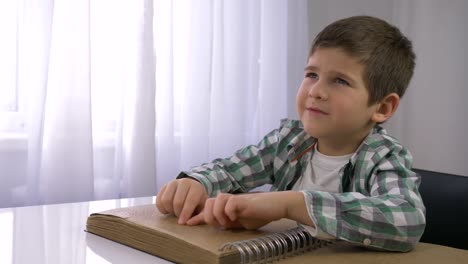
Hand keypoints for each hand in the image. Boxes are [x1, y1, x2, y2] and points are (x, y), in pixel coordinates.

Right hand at [155, 178, 207, 223]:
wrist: (191, 190)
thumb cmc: (198, 202)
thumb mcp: (203, 208)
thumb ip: (200, 216)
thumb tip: (188, 223)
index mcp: (196, 188)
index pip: (190, 201)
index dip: (185, 213)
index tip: (182, 223)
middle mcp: (184, 183)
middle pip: (177, 202)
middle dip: (177, 213)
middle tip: (180, 216)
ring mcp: (173, 183)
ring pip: (166, 200)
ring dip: (169, 210)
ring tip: (174, 212)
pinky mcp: (164, 187)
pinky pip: (158, 200)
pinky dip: (162, 208)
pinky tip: (168, 209)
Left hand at [187, 192, 308, 229]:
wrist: (276, 206)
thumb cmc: (260, 214)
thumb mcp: (241, 223)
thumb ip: (229, 223)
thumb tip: (218, 226)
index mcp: (226, 207)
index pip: (208, 209)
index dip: (197, 217)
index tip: (188, 223)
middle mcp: (228, 201)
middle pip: (208, 204)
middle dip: (210, 217)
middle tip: (222, 225)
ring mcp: (235, 199)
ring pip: (215, 201)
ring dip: (219, 214)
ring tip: (228, 221)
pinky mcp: (243, 200)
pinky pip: (229, 203)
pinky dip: (229, 211)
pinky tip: (235, 216)